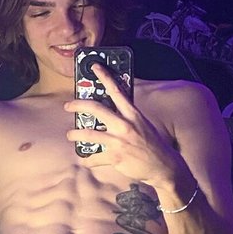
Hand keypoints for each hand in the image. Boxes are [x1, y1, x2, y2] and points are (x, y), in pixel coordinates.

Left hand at [65, 63, 189, 189]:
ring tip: (70, 135)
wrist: (163, 166)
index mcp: (133, 114)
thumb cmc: (151, 144)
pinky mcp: (116, 157)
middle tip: (68, 106)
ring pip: (89, 134)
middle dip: (78, 105)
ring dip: (75, 134)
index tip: (94, 67)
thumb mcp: (142, 124)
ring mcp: (119, 141)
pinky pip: (94, 158)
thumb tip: (108, 112)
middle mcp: (125, 125)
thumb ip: (126, 117)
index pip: (117, 91)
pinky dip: (88, 160)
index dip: (104, 77)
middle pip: (96, 109)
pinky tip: (86, 160)